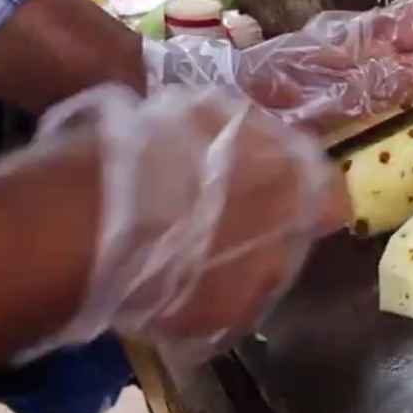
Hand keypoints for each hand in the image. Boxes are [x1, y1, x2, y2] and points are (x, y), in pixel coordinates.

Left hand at [26, 83, 346, 369]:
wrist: (80, 218)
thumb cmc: (171, 274)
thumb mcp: (229, 309)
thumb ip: (263, 282)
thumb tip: (266, 270)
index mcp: (296, 186)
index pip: (331, 196)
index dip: (318, 219)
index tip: (304, 235)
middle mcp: (265, 134)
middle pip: (282, 160)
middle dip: (269, 186)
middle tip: (244, 220)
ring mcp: (211, 111)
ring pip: (233, 140)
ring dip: (221, 166)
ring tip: (192, 201)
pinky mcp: (159, 102)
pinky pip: (185, 133)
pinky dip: (178, 156)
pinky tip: (152, 184)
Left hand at [144, 0, 412, 133]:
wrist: (217, 102)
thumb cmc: (266, 98)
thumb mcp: (324, 95)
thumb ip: (375, 83)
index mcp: (357, 34)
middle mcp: (354, 38)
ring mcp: (343, 57)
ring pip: (404, 56)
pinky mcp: (332, 79)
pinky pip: (384, 78)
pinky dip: (408, 93)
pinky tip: (411, 122)